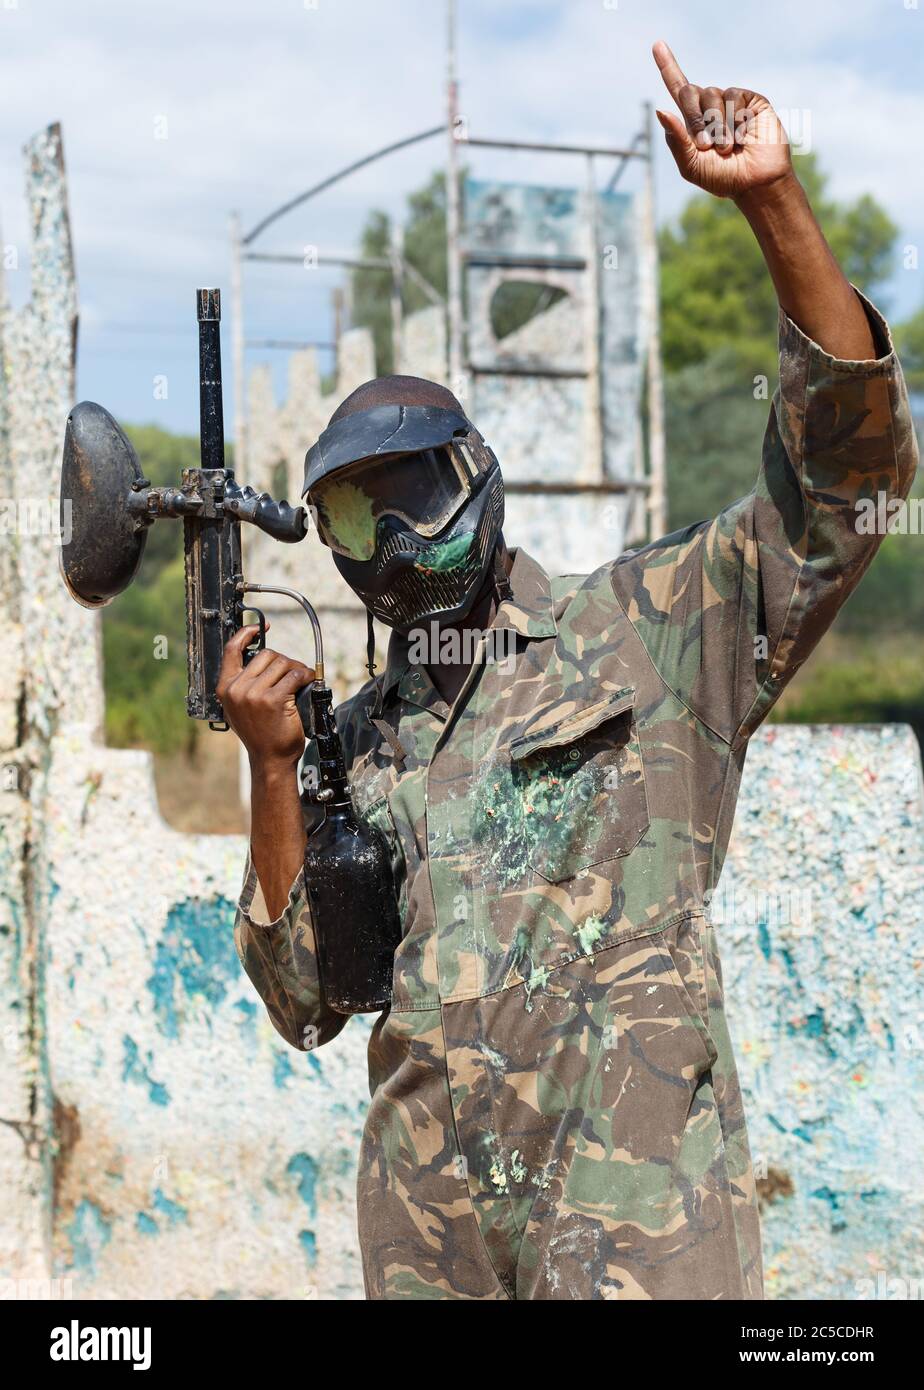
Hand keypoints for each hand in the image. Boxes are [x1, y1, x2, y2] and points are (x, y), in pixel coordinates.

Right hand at [216, 624, 314, 769]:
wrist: (269, 759)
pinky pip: (294, 676)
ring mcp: (254, 694)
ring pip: (282, 663)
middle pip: (266, 655)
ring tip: (301, 680)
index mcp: (225, 688)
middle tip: (294, 673)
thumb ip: (243, 684)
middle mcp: (237, 689)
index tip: (260, 627)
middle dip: (284, 661)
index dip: (246, 633)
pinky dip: (306, 676)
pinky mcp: (274, 700)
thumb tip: (263, 660)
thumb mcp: (239, 707)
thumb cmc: (259, 733)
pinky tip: (309, 682)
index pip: (232, 650)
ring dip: (296, 669)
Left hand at [652, 40, 792, 202]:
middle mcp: (711, 107)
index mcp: (694, 121)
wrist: (755, 183)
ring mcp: (731, 102)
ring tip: (727, 146)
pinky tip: (742, 136)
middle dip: (694, 119)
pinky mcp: (751, 100)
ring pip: (712, 94)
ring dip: (717, 125)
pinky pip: (734, 97)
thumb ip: (676, 140)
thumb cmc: (723, 178)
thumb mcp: (691, 165)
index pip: (678, 88)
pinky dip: (734, 120)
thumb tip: (660, 110)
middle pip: (690, 91)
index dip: (668, 66)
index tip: (657, 45)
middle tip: (706, 145)